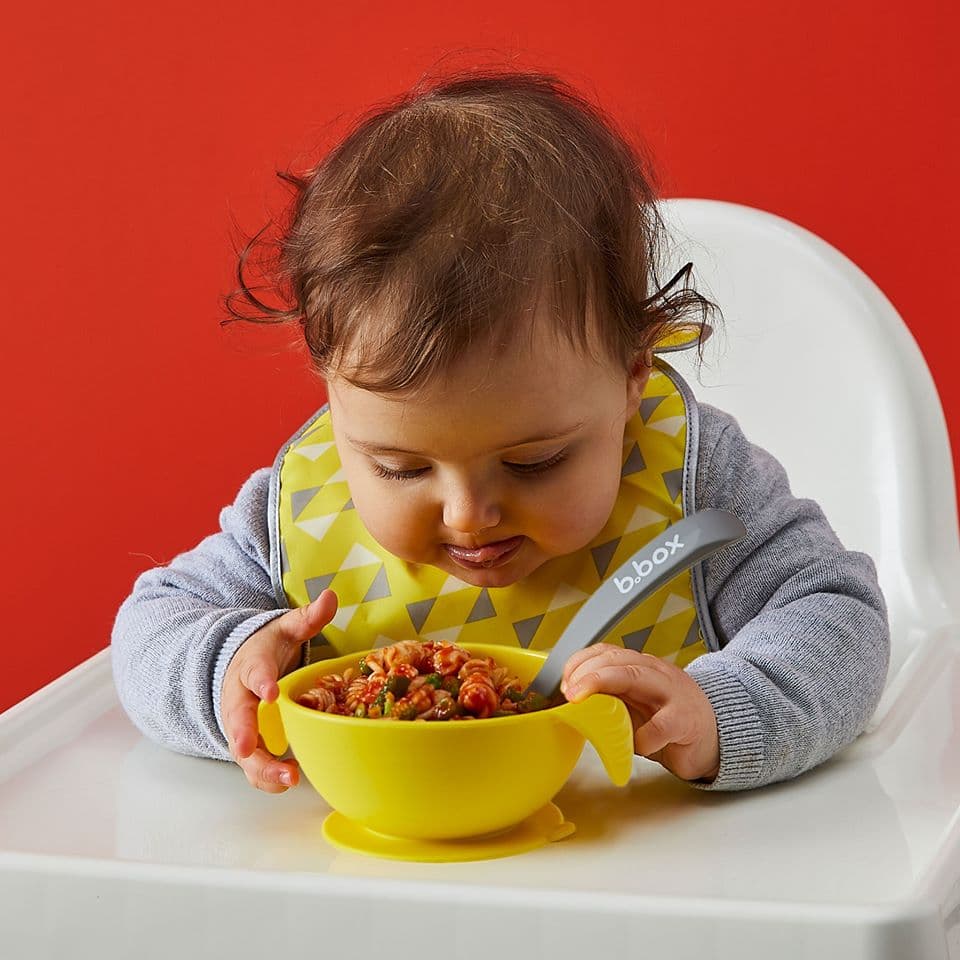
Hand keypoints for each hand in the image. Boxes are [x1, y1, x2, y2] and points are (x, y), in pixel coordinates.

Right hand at [221, 590, 337, 792]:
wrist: (240, 667)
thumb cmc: (268, 650)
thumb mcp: (286, 629)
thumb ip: (307, 618)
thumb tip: (330, 596)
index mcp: (251, 667)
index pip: (253, 673)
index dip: (261, 682)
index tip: (269, 692)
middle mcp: (240, 700)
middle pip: (238, 720)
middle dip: (243, 735)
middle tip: (250, 749)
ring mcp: (242, 727)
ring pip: (245, 751)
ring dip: (261, 767)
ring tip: (287, 777)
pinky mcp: (251, 746)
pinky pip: (255, 765)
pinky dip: (268, 777)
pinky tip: (290, 782)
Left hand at [561, 644, 719, 782]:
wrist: (713, 736)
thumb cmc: (668, 719)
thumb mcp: (634, 704)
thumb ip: (609, 697)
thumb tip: (570, 701)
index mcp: (640, 667)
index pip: (607, 651)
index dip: (581, 662)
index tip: (564, 681)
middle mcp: (655, 673)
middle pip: (617, 660)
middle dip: (587, 671)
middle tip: (568, 692)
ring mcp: (672, 693)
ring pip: (635, 677)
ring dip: (603, 685)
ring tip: (583, 702)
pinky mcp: (686, 721)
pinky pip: (660, 725)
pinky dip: (642, 737)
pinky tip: (635, 745)